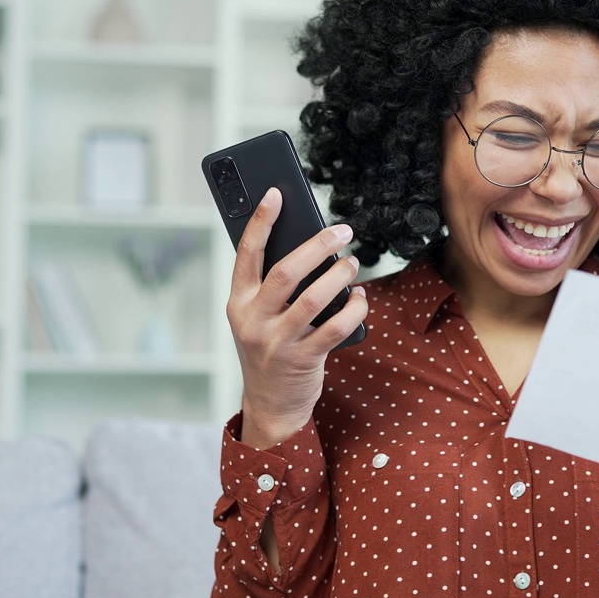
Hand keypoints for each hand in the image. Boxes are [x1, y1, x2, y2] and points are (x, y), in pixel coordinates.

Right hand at [227, 187, 369, 448]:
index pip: (246, 253)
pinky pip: (335, 328)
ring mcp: (276, 342)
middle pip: (287, 271)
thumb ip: (273, 287)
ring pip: (314, 298)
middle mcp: (253, 320)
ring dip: (339, 276)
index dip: (260, 221)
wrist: (271, 403)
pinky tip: (360, 298)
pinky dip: (353, 308)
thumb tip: (311, 244)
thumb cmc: (270, 347)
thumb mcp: (258, 316)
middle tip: (343, 231)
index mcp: (238, 301)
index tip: (276, 194)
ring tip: (352, 263)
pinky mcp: (302, 360)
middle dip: (318, 245)